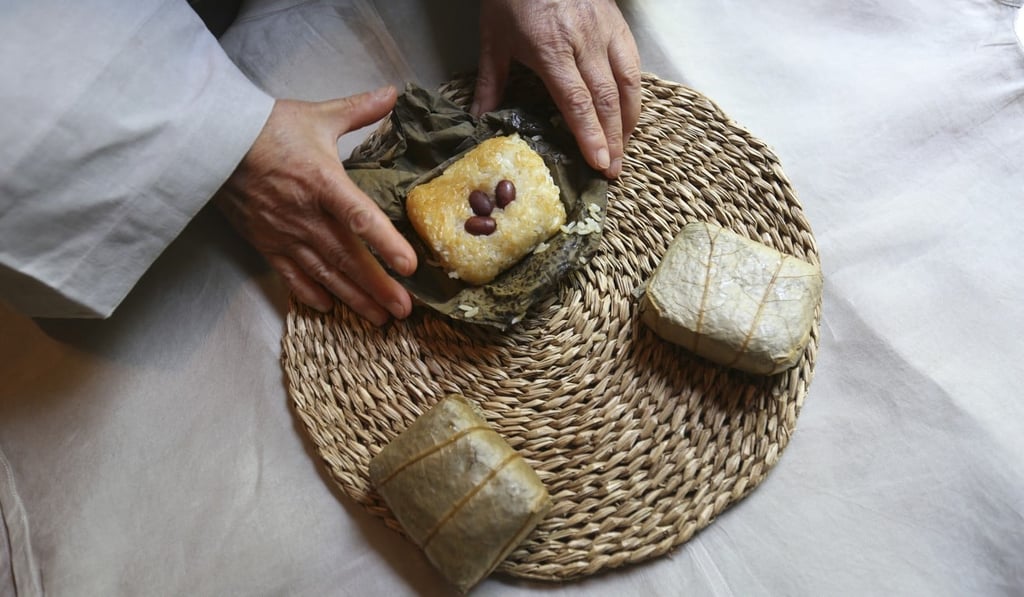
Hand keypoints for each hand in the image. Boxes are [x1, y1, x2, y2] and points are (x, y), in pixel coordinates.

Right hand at [216, 87, 416, 325]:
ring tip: (379, 318)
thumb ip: (359, 109)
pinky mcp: (265, 243)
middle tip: (404, 311)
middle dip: (378, 287)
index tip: (409, 266)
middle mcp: (305, 215)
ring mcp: (284, 233)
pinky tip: (329, 308)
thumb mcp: (317, 115)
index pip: (360, 218)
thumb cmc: (267, 127)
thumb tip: (393, 92)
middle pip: (347, 258)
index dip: (385, 244)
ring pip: (324, 274)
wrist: (212, 141)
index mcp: (323, 183)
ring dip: (353, 298)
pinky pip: (290, 275)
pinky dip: (310, 293)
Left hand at [472, 0, 641, 177]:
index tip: (598, 163)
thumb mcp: (494, 37)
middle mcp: (583, 40)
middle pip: (606, 99)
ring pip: (627, 82)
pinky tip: (628, 112)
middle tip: (613, 169)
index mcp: (550, 47)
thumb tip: (480, 120)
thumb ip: (492, 81)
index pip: (576, 100)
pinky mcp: (617, 21)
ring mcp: (604, 29)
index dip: (590, 135)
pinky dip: (633, 92)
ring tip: (623, 148)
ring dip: (627, 120)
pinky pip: (632, 62)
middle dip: (612, 139)